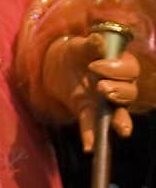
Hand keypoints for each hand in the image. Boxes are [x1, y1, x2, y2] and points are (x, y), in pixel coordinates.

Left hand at [42, 31, 139, 151]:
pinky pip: (92, 126)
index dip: (116, 68)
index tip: (94, 65)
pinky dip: (91, 136)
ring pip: (119, 113)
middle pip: (130, 92)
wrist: (57, 65)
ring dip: (119, 119)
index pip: (130, 69)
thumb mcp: (79, 46)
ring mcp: (104, 102)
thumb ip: (90, 45)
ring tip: (119, 128)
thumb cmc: (76, 52)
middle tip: (101, 88)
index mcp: (119, 65)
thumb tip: (98, 41)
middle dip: (119, 92)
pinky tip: (89, 147)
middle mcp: (117, 85)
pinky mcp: (87, 112)